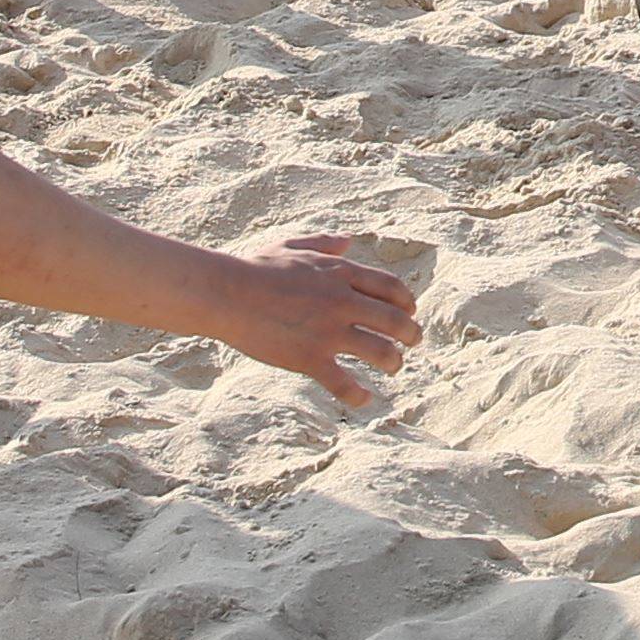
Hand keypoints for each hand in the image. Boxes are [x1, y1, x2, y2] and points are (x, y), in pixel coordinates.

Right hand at [216, 234, 424, 410]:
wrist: (226, 294)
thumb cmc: (255, 269)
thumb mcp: (292, 246)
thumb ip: (323, 243)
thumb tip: (347, 241)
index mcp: (340, 273)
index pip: (391, 288)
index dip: (407, 302)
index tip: (409, 312)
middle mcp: (342, 302)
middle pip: (394, 321)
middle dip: (411, 333)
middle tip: (413, 342)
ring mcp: (328, 332)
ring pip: (380, 352)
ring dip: (394, 362)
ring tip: (394, 366)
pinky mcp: (310, 359)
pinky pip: (344, 383)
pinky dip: (359, 394)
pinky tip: (365, 397)